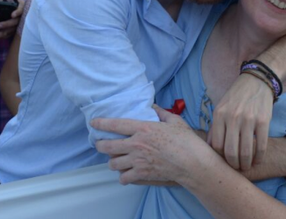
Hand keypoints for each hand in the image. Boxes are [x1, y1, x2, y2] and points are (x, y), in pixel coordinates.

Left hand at [93, 107, 210, 184]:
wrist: (191, 162)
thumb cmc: (185, 140)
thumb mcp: (174, 121)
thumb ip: (161, 113)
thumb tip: (154, 107)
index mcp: (143, 128)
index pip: (116, 125)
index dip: (102, 123)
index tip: (94, 123)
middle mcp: (136, 144)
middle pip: (108, 146)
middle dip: (100, 145)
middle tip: (100, 144)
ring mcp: (137, 160)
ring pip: (113, 164)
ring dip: (113, 162)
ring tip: (116, 160)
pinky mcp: (141, 174)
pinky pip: (123, 178)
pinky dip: (123, 176)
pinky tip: (127, 174)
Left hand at [209, 73, 272, 170]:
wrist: (256, 80)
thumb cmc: (236, 97)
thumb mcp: (220, 108)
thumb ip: (215, 127)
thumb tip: (209, 148)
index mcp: (219, 115)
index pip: (216, 145)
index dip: (220, 158)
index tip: (224, 162)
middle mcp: (232, 117)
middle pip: (230, 152)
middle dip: (233, 165)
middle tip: (236, 168)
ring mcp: (249, 119)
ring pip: (245, 152)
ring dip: (246, 164)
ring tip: (247, 166)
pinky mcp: (263, 121)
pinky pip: (261, 146)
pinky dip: (259, 158)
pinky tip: (257, 160)